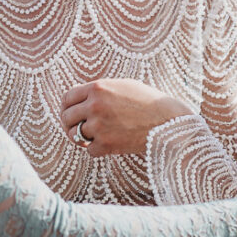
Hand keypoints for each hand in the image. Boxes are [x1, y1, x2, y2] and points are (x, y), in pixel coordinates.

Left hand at [60, 78, 191, 156]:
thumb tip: (76, 96)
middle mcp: (95, 106)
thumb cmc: (148, 102)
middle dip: (70, 123)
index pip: (67, 97)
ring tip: (93, 137)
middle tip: (77, 128)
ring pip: (75, 135)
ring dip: (81, 138)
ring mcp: (99, 126)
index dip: (67, 106)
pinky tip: (107, 144)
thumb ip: (99, 90)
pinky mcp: (106, 144)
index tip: (70, 113)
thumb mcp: (123, 86)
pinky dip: (96, 149)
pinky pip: (89, 150)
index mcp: (98, 88)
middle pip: (67, 117)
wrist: (169, 121)